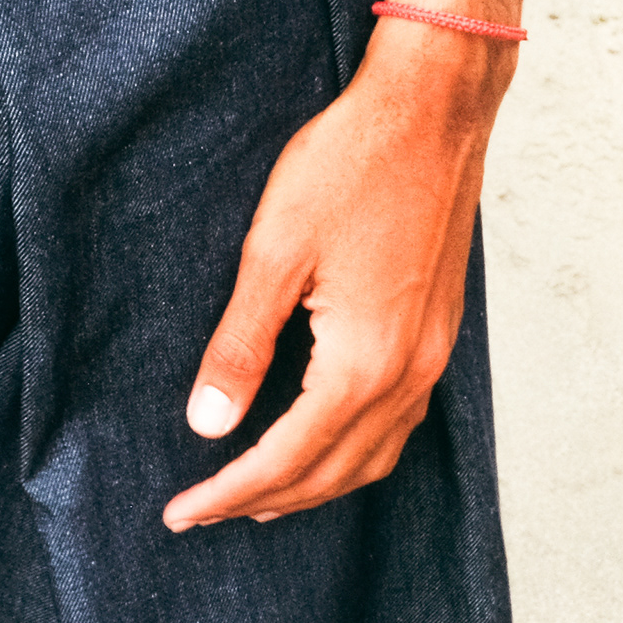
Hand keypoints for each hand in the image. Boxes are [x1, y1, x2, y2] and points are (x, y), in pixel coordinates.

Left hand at [163, 16, 504, 530]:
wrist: (434, 109)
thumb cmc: (352, 164)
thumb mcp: (274, 253)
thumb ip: (241, 347)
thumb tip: (208, 425)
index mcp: (362, 361)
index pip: (287, 459)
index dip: (228, 492)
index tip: (181, 513)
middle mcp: (409, 372)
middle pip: (332, 473)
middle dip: (264, 501)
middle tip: (205, 512)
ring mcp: (434, 356)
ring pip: (373, 457)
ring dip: (315, 487)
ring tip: (259, 497)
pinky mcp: (441, 334)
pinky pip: (400, 424)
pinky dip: (356, 453)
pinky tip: (325, 442)